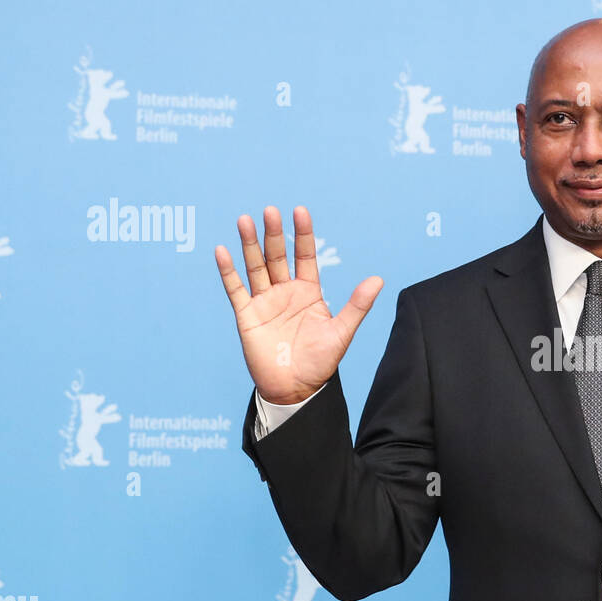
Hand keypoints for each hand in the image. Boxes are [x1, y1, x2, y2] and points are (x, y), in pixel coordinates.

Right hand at [215, 205, 382, 404]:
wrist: (296, 390)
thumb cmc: (320, 363)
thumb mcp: (342, 332)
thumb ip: (357, 305)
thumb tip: (378, 279)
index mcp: (309, 292)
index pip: (305, 256)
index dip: (303, 235)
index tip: (300, 211)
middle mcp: (285, 292)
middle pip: (277, 256)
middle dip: (274, 234)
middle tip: (270, 210)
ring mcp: (264, 303)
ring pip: (255, 267)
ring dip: (249, 244)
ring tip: (245, 220)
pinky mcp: (247, 316)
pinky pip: (236, 289)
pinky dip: (228, 271)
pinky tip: (222, 251)